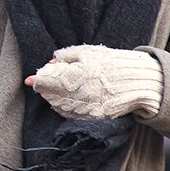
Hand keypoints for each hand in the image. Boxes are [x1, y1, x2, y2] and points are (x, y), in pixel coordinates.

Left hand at [26, 44, 162, 119]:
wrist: (139, 83)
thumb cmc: (112, 63)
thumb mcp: (87, 52)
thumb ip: (65, 56)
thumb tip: (50, 63)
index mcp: (75, 76)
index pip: (45, 81)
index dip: (36, 79)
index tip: (30, 79)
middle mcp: (77, 96)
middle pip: (49, 95)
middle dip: (47, 87)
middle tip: (53, 78)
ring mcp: (84, 109)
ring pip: (57, 106)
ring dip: (55, 97)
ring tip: (65, 87)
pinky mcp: (91, 117)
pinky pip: (70, 114)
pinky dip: (66, 106)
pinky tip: (71, 98)